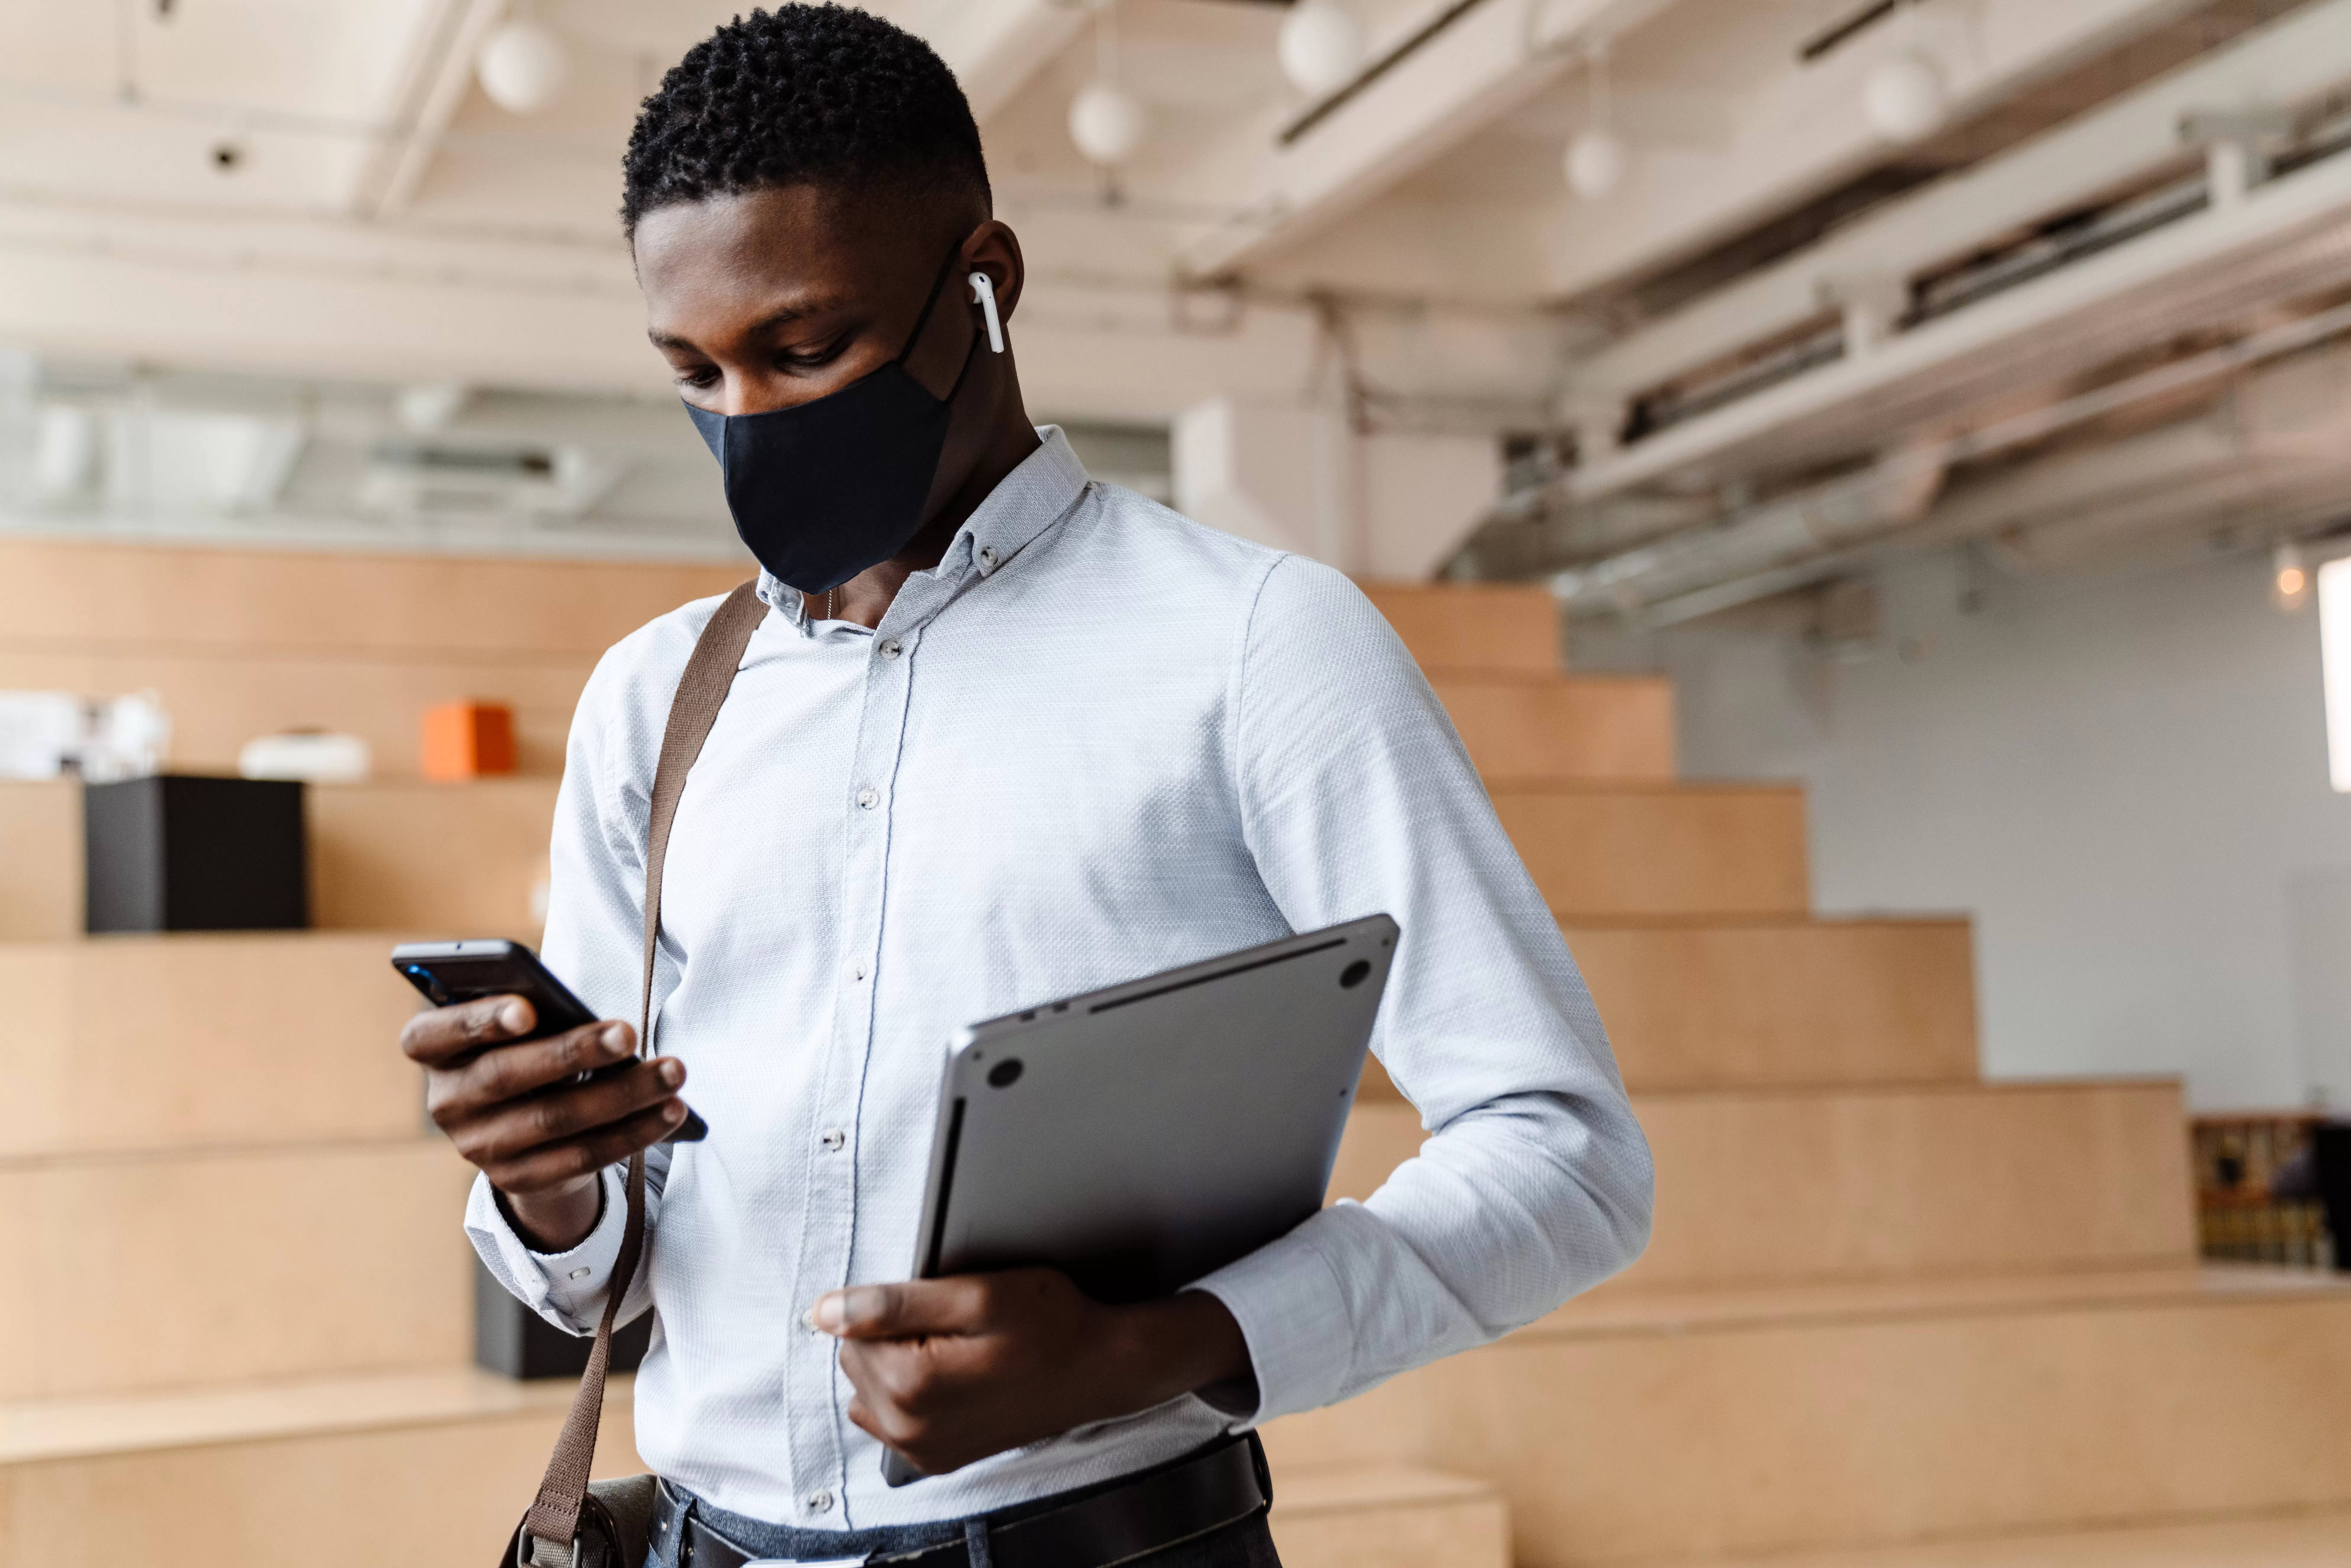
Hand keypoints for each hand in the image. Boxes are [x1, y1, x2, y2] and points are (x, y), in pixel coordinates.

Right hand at [401, 996, 689, 1251]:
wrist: (519, 1125)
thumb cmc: (524, 1047)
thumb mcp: (515, 1026)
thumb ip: (532, 1013)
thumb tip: (585, 1015)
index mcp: (433, 1049)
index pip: (435, 1034)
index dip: (479, 1021)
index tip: (528, 1008)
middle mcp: (446, 1101)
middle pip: (506, 1075)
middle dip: (574, 1052)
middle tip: (629, 1032)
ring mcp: (478, 1146)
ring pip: (554, 1119)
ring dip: (622, 1094)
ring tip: (673, 1071)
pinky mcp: (518, 1179)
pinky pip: (582, 1157)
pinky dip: (633, 1133)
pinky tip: (672, 1112)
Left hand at [812, 1270, 1251, 1475]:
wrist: (1098, 1368)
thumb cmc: (1050, 1324)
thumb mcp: (977, 1295)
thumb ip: (894, 1302)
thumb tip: (824, 1311)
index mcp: (911, 1386)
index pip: (851, 1327)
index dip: (897, 1304)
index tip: (946, 1306)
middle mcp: (908, 1430)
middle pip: (857, 1358)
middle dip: (896, 1333)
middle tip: (959, 1326)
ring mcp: (923, 1449)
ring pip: (871, 1386)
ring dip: (901, 1362)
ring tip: (958, 1350)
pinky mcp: (937, 1458)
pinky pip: (891, 1416)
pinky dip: (912, 1391)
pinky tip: (955, 1377)